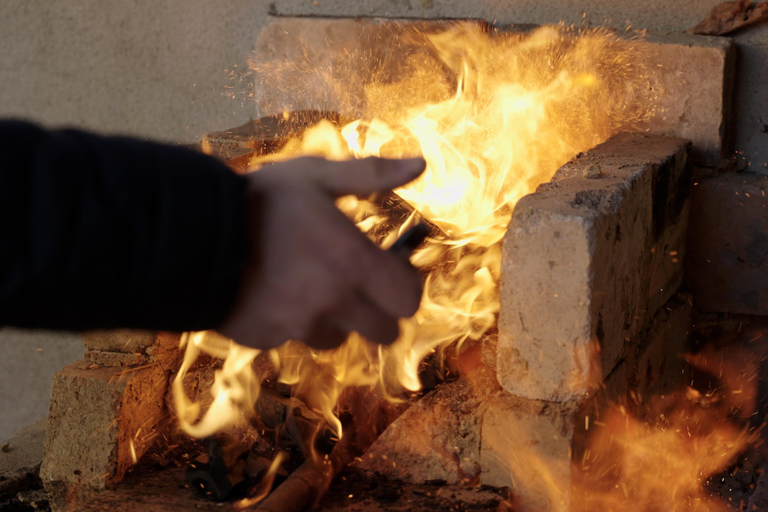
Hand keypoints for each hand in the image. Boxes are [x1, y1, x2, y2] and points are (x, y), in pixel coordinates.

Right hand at [217, 156, 425, 349]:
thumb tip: (419, 163)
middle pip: (385, 331)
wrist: (188, 235)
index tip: (389, 268)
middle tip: (357, 281)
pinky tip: (275, 293)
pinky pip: (296, 340)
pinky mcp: (269, 340)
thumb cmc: (258, 200)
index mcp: (354, 264)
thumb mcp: (316, 175)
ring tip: (310, 284)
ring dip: (336, 318)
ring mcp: (300, 328)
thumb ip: (372, 174)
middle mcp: (334, 304)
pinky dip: (294, 323)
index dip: (404, 285)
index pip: (408, 300)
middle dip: (378, 309)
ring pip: (339, 338)